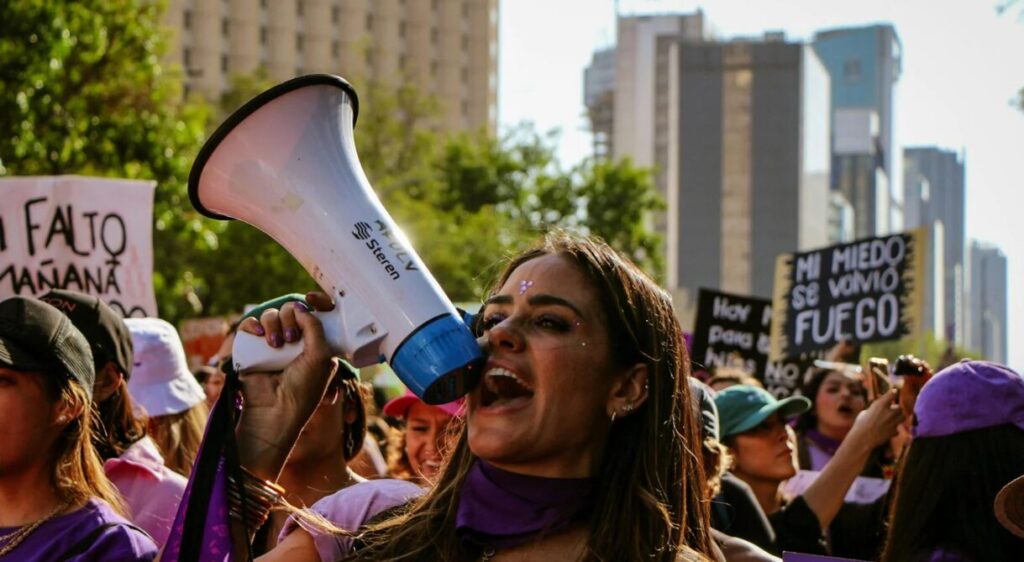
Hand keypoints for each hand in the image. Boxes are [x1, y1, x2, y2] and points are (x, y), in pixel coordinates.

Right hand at [235, 301, 337, 478]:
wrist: (275, 412)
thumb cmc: (303, 389)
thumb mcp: (320, 356)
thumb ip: (315, 326)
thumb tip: (300, 306)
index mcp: (315, 344)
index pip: (314, 314)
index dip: (315, 303)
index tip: (313, 298)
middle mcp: (293, 343)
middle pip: (290, 310)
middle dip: (291, 318)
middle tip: (290, 339)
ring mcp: (271, 345)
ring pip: (270, 315)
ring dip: (273, 324)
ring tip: (275, 345)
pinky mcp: (250, 350)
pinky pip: (249, 325)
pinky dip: (252, 325)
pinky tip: (257, 335)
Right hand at [845, 388, 903, 452]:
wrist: (862, 438)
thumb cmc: (860, 423)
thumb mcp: (866, 412)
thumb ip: (875, 409)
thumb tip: (880, 407)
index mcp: (880, 405)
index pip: (892, 394)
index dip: (893, 392)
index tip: (894, 391)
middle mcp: (889, 412)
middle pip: (900, 408)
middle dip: (896, 409)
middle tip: (891, 411)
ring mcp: (893, 422)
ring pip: (903, 417)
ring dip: (898, 417)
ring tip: (891, 419)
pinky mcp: (894, 431)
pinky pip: (897, 429)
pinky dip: (893, 430)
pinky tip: (886, 431)